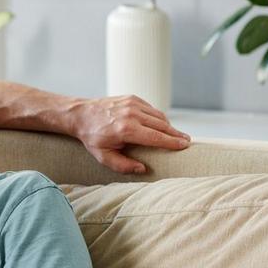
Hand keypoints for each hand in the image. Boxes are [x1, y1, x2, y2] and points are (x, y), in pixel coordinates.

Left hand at [71, 95, 189, 173]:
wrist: (81, 115)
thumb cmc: (92, 137)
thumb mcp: (103, 156)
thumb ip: (123, 165)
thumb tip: (143, 169)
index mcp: (126, 129)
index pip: (156, 137)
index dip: (172, 142)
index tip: (185, 146)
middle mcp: (132, 114)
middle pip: (162, 126)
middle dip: (176, 134)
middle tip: (186, 141)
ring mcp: (133, 104)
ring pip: (159, 116)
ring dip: (168, 126)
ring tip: (175, 135)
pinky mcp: (132, 98)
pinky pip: (151, 109)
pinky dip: (158, 118)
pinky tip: (160, 126)